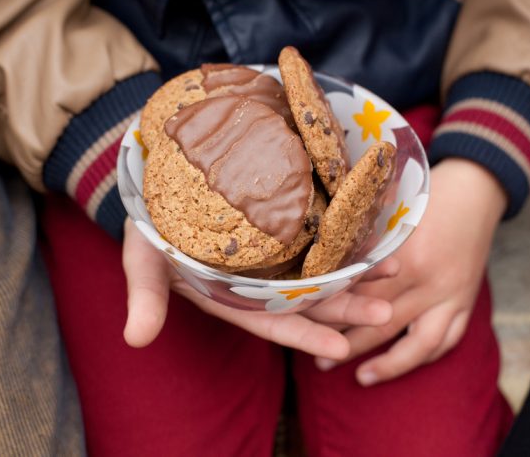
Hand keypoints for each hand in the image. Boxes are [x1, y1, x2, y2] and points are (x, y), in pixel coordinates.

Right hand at [122, 219, 398, 358]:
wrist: (157, 182)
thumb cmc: (149, 225)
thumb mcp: (143, 258)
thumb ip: (146, 296)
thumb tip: (136, 339)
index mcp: (231, 296)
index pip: (271, 323)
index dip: (304, 335)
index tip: (341, 346)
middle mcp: (257, 280)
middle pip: (307, 300)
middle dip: (345, 307)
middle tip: (385, 311)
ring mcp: (273, 251)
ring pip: (320, 268)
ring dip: (356, 271)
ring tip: (394, 270)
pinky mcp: (280, 222)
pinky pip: (318, 231)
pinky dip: (345, 233)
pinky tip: (374, 232)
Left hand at [315, 158, 506, 384]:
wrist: (476, 190)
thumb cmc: (426, 195)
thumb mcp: (390, 209)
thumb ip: (361, 232)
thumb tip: (320, 247)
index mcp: (405, 257)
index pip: (361, 295)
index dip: (333, 314)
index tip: (307, 325)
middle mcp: (429, 283)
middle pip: (382, 324)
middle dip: (349, 346)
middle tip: (320, 363)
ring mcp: (451, 297)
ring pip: (419, 345)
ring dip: (389, 365)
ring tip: (361, 378)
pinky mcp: (466, 303)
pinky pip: (446, 341)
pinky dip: (423, 357)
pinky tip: (399, 364)